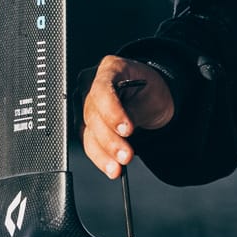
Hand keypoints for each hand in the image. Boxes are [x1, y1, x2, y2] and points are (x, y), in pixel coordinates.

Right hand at [82, 53, 174, 177]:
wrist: (151, 97)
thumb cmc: (151, 90)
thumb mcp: (152, 96)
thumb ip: (135, 109)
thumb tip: (122, 130)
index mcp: (109, 68)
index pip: (102, 90)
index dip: (112, 112)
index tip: (127, 130)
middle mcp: (91, 85)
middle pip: (93, 114)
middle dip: (110, 139)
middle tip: (126, 155)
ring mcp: (85, 105)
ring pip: (88, 132)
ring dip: (104, 153)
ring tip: (118, 167)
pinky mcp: (85, 125)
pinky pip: (89, 144)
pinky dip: (101, 158)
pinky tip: (111, 168)